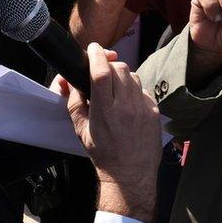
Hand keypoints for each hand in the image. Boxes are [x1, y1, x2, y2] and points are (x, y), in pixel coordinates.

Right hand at [62, 43, 159, 222]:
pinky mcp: (154, 110)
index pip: (101, 73)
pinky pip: (142, 88)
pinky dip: (133, 89)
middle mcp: (126, 107)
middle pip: (118, 69)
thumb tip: (67, 81)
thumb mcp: (81, 131)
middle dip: (108, 65)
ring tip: (114, 89)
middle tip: (101, 72)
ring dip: (121, 75)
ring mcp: (143, 108)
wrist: (130, 174)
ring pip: (132, 75)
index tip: (93, 48)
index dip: (96, 55)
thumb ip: (74, 103)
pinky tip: (127, 101)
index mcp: (105, 111)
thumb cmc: (104, 154)